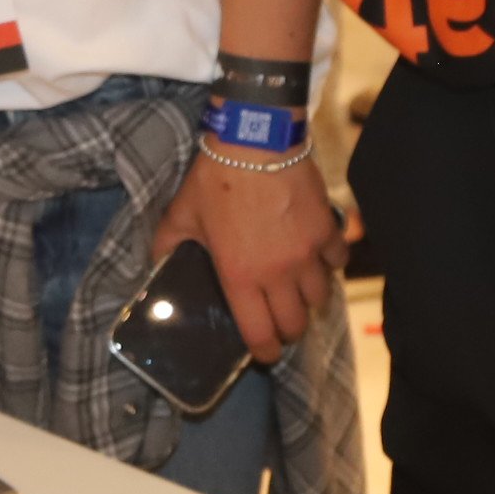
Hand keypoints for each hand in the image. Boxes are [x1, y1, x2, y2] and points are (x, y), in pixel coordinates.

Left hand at [154, 147, 342, 362]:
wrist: (256, 140)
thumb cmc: (215, 179)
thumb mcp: (181, 214)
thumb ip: (168, 245)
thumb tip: (156, 264)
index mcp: (240, 277)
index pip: (260, 334)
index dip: (265, 351)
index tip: (266, 353)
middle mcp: (278, 274)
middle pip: (296, 323)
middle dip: (288, 330)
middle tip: (280, 321)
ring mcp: (307, 254)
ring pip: (320, 297)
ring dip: (309, 298)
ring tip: (299, 290)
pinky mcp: (327, 230)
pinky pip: (338, 261)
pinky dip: (331, 264)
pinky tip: (319, 256)